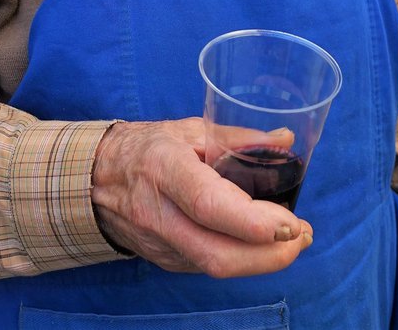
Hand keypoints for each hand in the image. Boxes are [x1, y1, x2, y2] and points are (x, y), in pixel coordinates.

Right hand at [91, 117, 312, 277]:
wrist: (94, 178)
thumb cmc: (146, 146)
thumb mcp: (188, 129)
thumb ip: (237, 137)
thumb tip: (285, 140)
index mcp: (164, 169)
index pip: (209, 205)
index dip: (253, 222)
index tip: (291, 221)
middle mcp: (159, 214)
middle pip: (217, 253)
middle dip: (269, 254)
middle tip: (302, 235)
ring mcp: (161, 244)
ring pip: (215, 266)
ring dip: (262, 260)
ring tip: (293, 240)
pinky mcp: (166, 261)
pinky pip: (208, 266)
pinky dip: (241, 259)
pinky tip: (261, 244)